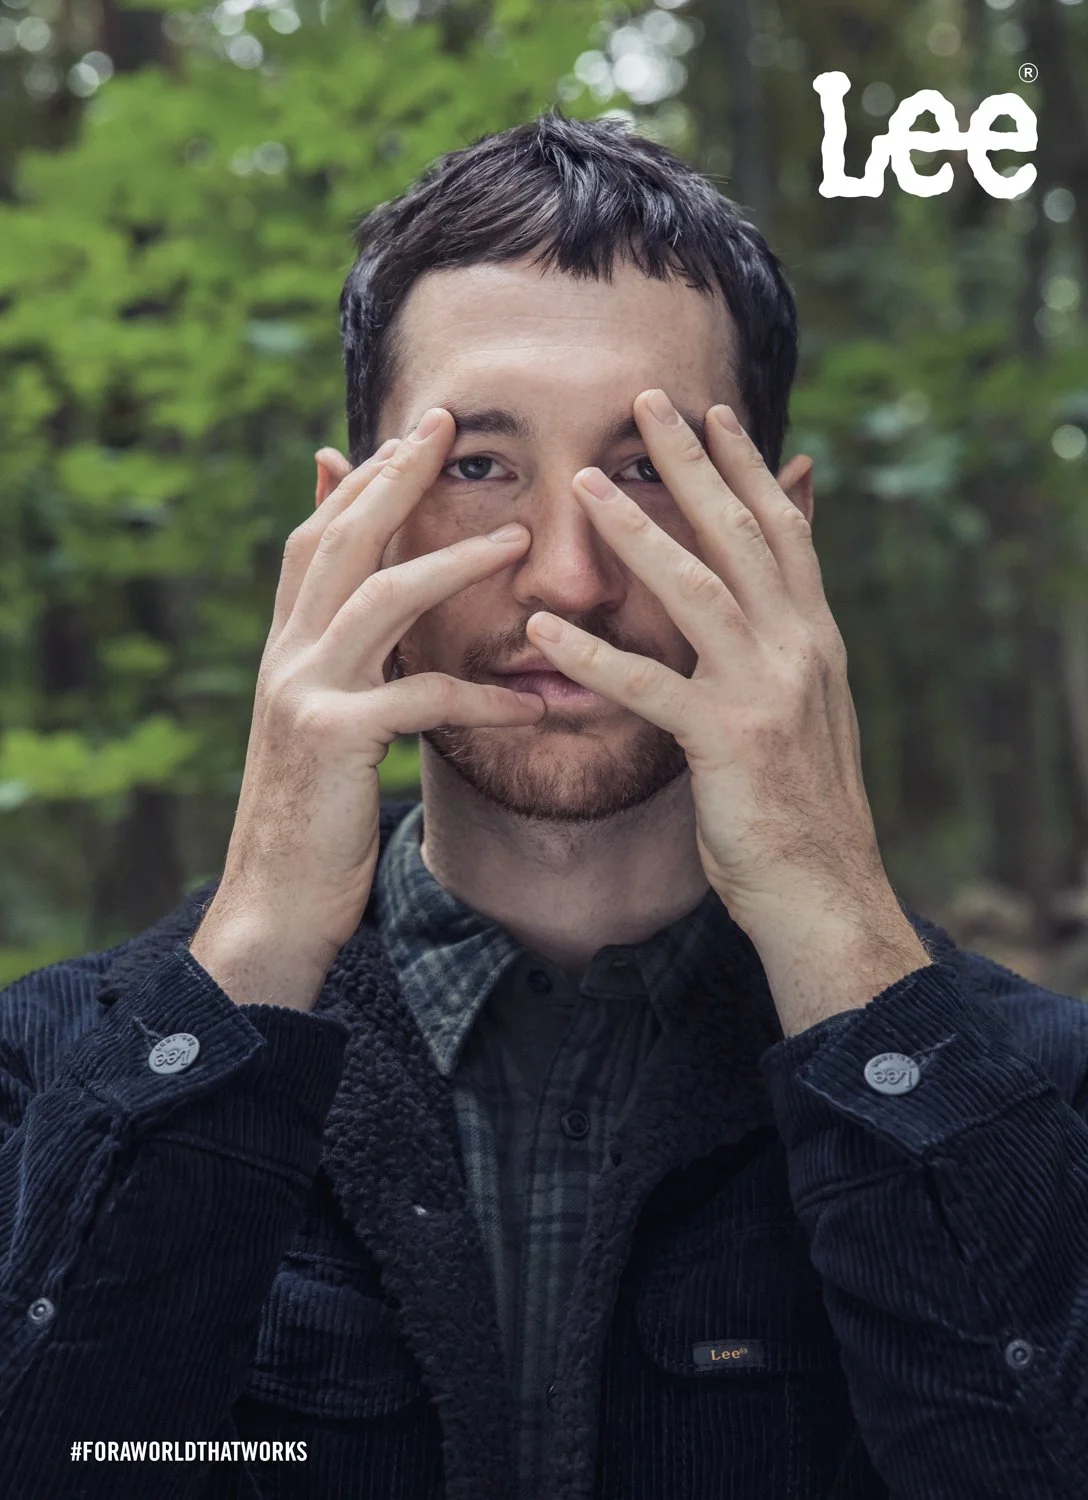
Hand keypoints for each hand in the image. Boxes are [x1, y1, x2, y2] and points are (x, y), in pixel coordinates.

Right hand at [190, 410, 542, 1007]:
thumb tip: (379, 629)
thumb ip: (348, 671)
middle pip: (336, 541)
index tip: (407, 435)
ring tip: (516, 539)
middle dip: (392, 477)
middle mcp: (285, 658)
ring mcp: (303, 695)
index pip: (315, 542)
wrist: (272, 904)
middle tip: (446, 425)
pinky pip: (421, 698)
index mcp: (286, 650)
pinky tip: (534, 700)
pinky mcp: (332, 742)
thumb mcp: (322, 732)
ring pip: (377, 598)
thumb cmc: (312, 821)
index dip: (358, 484)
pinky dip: (484, 694)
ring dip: (449, 559)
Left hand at [522, 390, 896, 941]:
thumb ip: (787, 637)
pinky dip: (594, 656)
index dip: (746, 465)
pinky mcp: (729, 743)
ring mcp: (768, 692)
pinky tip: (542, 631)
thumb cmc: (800, 801)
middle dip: (694, 463)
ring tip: (583, 485)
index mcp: (816, 636)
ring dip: (638, 532)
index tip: (710, 409)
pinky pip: (650, 687)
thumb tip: (777, 596)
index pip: (782, 528)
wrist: (826, 891)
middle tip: (647, 401)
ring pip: (698, 590)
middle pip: (743, 534)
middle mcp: (801, 649)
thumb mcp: (807, 705)